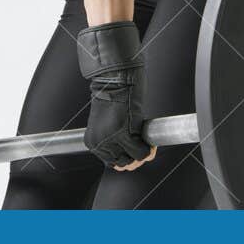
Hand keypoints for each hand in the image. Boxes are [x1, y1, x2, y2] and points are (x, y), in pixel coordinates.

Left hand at [77, 21, 155, 170]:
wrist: (115, 80)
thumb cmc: (112, 97)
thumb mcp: (106, 122)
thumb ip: (113, 139)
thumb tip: (128, 161)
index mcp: (92, 141)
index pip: (110, 161)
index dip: (125, 158)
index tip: (134, 152)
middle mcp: (99, 142)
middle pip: (122, 163)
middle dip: (135, 158)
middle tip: (143, 149)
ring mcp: (111, 140)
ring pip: (133, 160)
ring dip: (143, 154)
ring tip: (147, 145)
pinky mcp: (124, 134)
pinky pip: (142, 152)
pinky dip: (149, 150)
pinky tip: (151, 143)